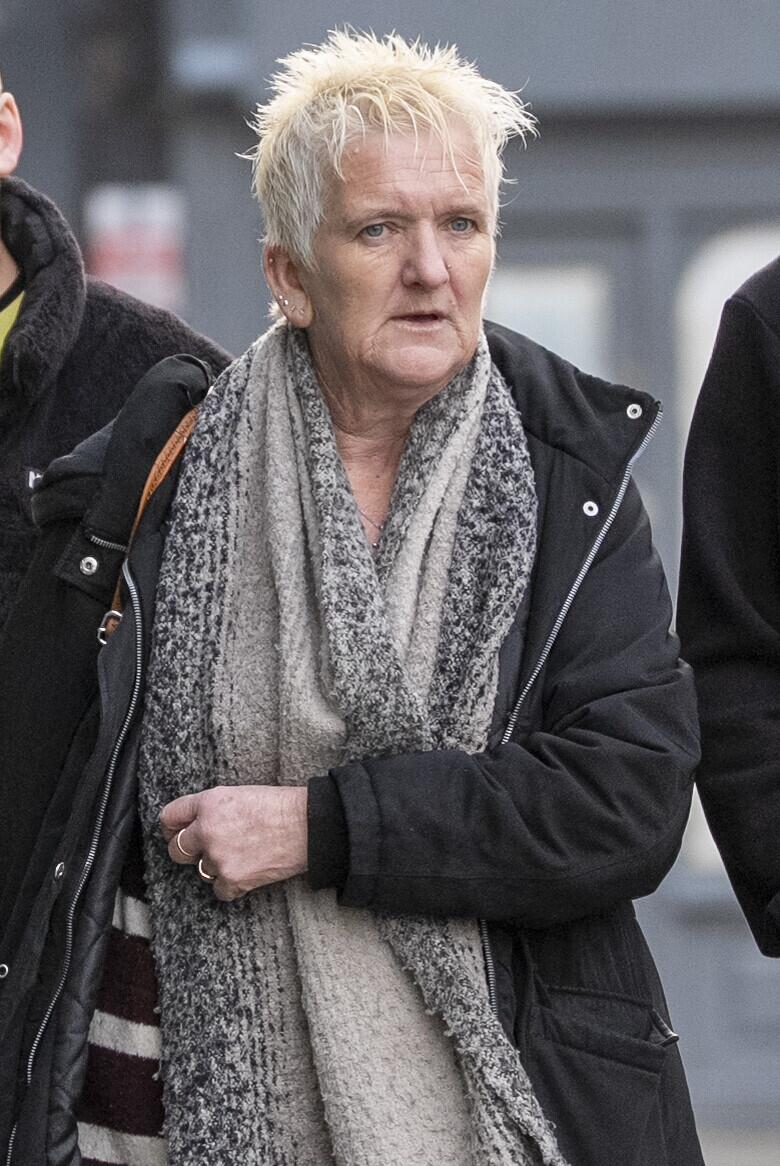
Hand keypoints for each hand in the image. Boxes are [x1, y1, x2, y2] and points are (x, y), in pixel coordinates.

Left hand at [160, 785, 307, 901]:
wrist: (307, 825)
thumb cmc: (279, 806)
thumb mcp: (238, 794)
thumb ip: (212, 808)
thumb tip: (193, 823)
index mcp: (209, 803)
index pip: (170, 816)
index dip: (172, 826)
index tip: (176, 832)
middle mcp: (207, 830)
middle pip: (176, 849)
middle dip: (187, 851)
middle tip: (203, 850)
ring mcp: (218, 857)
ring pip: (201, 870)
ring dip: (216, 866)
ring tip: (241, 854)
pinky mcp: (232, 879)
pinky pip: (219, 890)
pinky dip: (231, 885)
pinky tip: (247, 870)